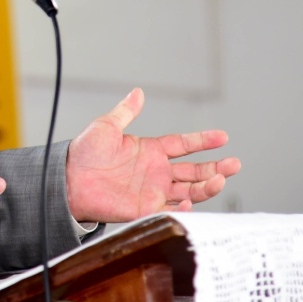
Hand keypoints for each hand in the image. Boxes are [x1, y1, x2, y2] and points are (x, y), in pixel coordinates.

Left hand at [65, 87, 240, 221]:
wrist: (68, 180)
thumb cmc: (83, 153)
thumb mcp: (106, 127)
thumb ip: (126, 111)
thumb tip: (138, 92)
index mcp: (150, 150)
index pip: (183, 144)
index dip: (202, 140)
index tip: (223, 137)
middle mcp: (156, 171)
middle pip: (193, 170)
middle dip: (215, 167)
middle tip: (234, 164)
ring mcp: (153, 190)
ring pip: (189, 190)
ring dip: (206, 186)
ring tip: (221, 179)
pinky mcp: (145, 208)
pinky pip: (170, 209)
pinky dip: (184, 207)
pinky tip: (192, 199)